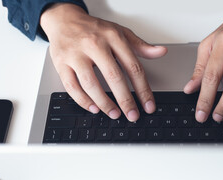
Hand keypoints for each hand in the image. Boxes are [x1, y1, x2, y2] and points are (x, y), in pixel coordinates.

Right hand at [40, 3, 166, 120]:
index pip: (133, 67)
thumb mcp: (120, 32)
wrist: (64, 20)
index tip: (148, 105)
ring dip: (104, 103)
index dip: (143, 89)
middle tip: (133, 115)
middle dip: (126, 100)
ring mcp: (76, 54)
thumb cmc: (94, 29)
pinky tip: (94, 108)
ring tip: (114, 114)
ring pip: (91, 84)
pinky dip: (83, 101)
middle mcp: (95, 45)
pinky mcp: (61, 63)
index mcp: (113, 37)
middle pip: (114, 77)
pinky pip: (71, 86)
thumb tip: (161, 52)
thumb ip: (140, 45)